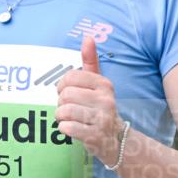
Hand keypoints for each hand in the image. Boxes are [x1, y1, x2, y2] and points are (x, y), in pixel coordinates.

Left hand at [55, 36, 123, 164]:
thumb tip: (88, 37)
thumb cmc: (101, 108)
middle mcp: (105, 100)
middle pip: (65, 95)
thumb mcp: (98, 84)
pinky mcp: (94, 136)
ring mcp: (101, 119)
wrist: (116, 140)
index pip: (70, 77)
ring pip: (64, 111)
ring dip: (61, 117)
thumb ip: (90, 62)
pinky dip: (64, 129)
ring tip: (71, 119)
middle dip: (61, 104)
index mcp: (104, 84)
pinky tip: (73, 129)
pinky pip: (66, 128)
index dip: (62, 86)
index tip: (67, 93)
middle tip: (70, 109)